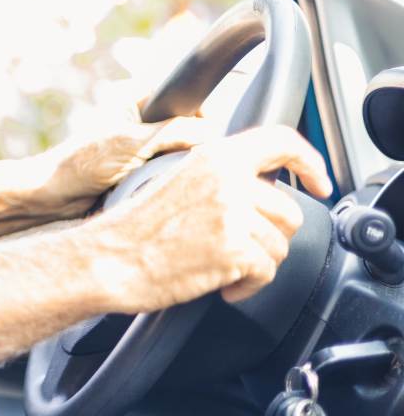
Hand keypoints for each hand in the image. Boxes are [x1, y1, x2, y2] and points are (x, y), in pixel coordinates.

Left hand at [35, 114, 214, 215]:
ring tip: (179, 178)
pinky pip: (171, 174)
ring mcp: (144, 149)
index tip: (210, 134)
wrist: (53, 198)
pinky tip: (174, 190)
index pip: (184, 98)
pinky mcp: (143, 173)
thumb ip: (173, 133)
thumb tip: (215, 134)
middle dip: (195, 144)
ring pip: (182, 153)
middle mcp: (142, 122)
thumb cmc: (81, 164)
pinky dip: (175, 181)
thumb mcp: (130, 144)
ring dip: (184, 166)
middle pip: (188, 128)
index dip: (200, 115)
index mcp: (135, 101)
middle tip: (197, 161)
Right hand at [83, 125, 331, 313]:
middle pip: (289, 211)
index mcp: (214, 157)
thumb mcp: (179, 181)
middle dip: (269, 236)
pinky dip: (247, 286)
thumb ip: (221, 177)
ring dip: (256, 263)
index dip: (310, 161)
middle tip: (237, 246)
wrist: (108, 259)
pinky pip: (267, 273)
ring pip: (280, 246)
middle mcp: (228, 180)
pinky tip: (222, 283)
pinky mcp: (234, 250)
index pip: (281, 141)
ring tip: (221, 264)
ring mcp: (233, 214)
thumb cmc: (135, 229)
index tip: (319, 181)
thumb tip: (262, 190)